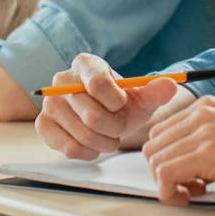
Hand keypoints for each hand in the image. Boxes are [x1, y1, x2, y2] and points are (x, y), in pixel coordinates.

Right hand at [34, 53, 181, 159]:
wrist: (105, 117)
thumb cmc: (122, 105)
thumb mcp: (142, 97)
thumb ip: (156, 91)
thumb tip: (171, 85)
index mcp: (85, 64)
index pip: (99, 84)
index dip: (117, 102)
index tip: (122, 104)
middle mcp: (62, 79)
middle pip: (92, 115)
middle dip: (114, 128)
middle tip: (118, 127)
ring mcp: (50, 103)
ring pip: (83, 134)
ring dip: (104, 142)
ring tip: (109, 136)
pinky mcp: (43, 124)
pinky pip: (68, 147)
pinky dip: (88, 152)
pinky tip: (93, 145)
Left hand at [141, 95, 214, 204]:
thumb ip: (207, 136)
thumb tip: (184, 158)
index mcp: (206, 106)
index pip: (160, 131)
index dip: (166, 157)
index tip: (183, 172)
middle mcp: (202, 114)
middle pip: (153, 145)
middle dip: (163, 171)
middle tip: (187, 185)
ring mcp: (205, 132)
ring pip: (156, 161)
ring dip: (168, 183)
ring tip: (193, 190)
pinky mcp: (209, 154)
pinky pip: (166, 175)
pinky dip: (171, 192)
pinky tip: (192, 195)